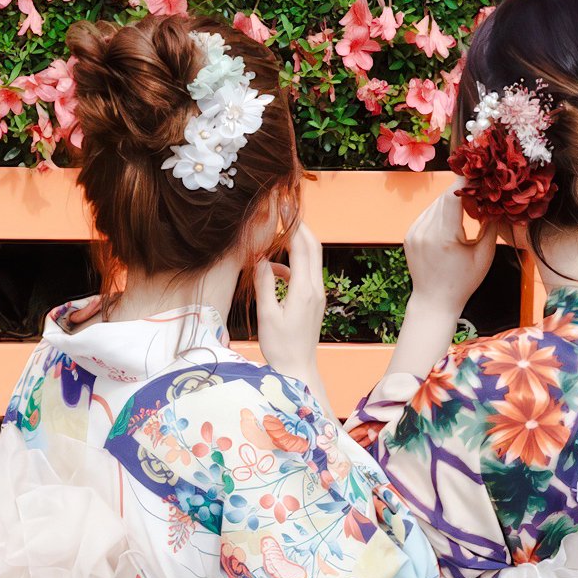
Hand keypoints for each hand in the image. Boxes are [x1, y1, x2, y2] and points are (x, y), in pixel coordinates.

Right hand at [256, 222, 331, 411]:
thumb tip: (261, 259)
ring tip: (276, 235)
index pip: (302, 247)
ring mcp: (317, 294)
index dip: (293, 224)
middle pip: (313, 247)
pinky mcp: (314, 301)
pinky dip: (292, 264)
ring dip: (296, 244)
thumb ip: (264, 284)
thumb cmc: (281, 347)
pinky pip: (305, 273)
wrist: (298, 370)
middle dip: (299, 226)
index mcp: (304, 290)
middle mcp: (315, 289)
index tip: (282, 207)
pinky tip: (274, 269)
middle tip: (284, 210)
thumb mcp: (267, 315)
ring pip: (311, 259)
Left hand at [404, 183, 498, 317]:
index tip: (477, 175)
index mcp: (444, 237)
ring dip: (450, 203)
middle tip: (478, 195)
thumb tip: (495, 204)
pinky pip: (426, 214)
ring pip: (435, 204)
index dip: (465, 182)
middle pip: (444, 198)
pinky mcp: (409, 235)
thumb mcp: (484, 256)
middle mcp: (425, 232)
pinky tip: (451, 222)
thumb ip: (491, 227)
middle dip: (461, 193)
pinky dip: (439, 213)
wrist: (434, 301)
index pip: (452, 197)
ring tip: (466, 211)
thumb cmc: (462, 282)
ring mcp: (414, 232)